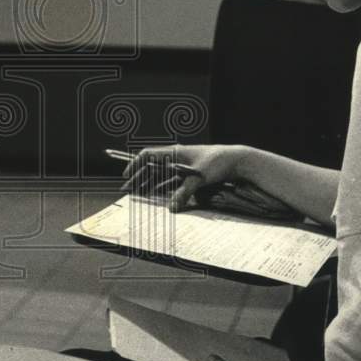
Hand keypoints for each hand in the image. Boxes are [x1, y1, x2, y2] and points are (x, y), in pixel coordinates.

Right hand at [120, 144, 248, 211]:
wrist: (235, 160)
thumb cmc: (217, 162)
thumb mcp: (199, 177)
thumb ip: (184, 193)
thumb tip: (172, 209)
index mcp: (174, 152)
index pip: (147, 155)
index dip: (134, 164)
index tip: (126, 176)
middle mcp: (176, 157)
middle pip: (151, 166)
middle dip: (138, 177)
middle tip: (127, 189)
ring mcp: (182, 165)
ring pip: (160, 173)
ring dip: (149, 182)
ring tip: (138, 193)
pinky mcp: (190, 173)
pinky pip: (171, 179)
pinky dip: (162, 186)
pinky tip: (157, 194)